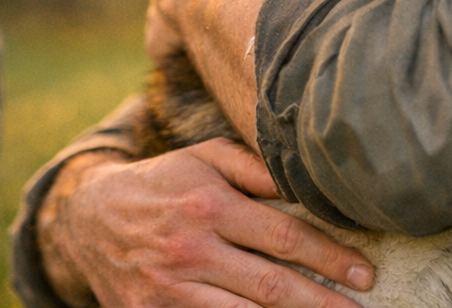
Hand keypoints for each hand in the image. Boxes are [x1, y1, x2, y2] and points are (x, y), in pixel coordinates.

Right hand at [38, 141, 374, 307]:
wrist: (88, 218)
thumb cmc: (164, 182)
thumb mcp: (205, 158)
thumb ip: (256, 168)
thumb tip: (306, 181)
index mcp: (209, 205)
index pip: (284, 236)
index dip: (329, 257)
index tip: (363, 273)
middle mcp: (190, 249)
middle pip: (272, 286)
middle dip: (323, 301)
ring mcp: (169, 290)